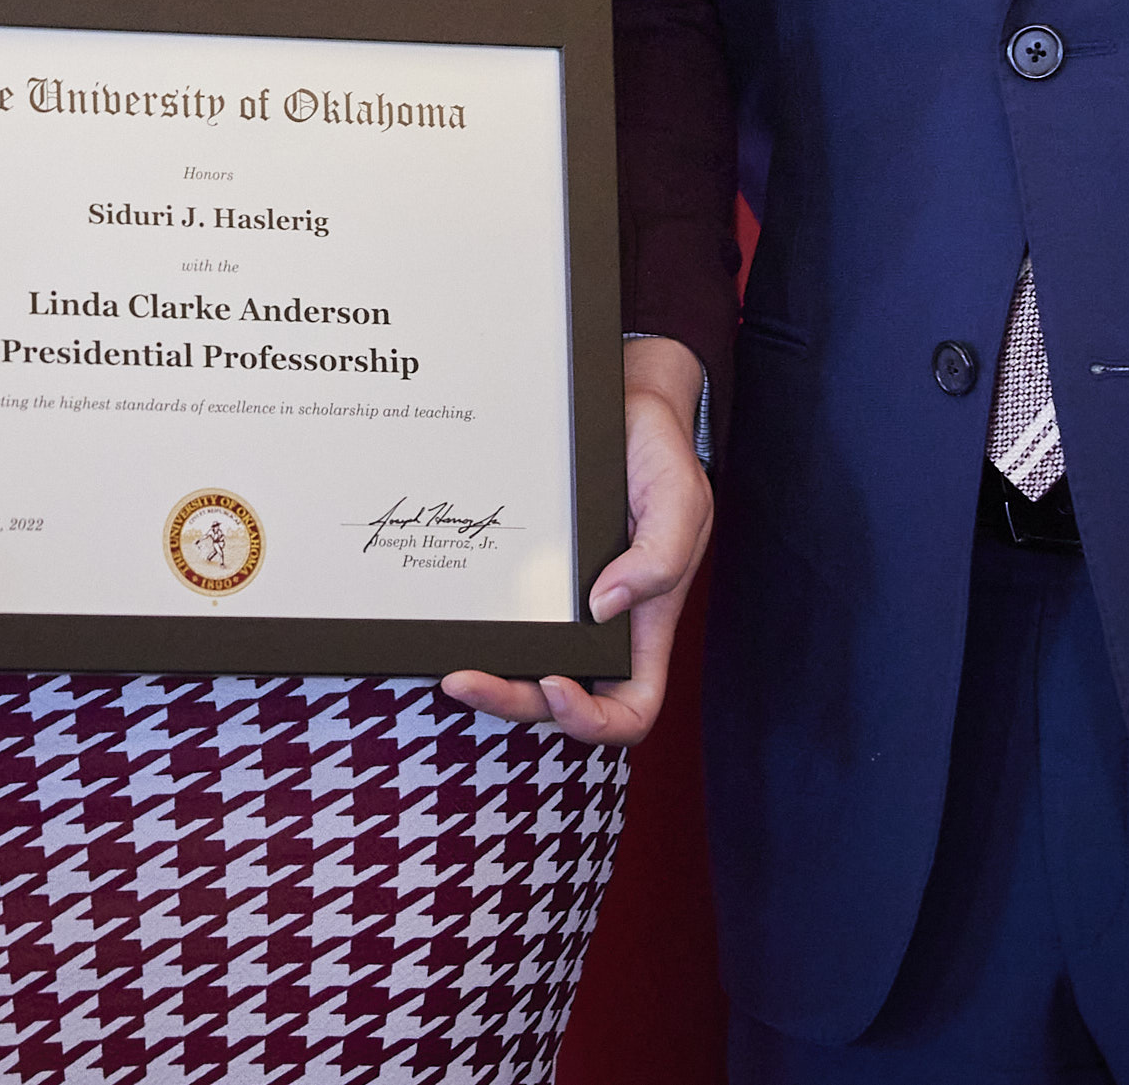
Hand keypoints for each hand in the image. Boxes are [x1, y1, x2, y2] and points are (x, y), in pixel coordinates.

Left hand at [442, 336, 711, 745]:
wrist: (626, 405)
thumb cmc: (660, 456)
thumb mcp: (680, 498)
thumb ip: (659, 556)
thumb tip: (605, 605)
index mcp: (646, 626)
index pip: (630, 711)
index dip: (594, 722)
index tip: (556, 683)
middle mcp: (602, 626)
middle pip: (558, 702)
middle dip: (511, 702)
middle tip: (461, 679)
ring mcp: (563, 604)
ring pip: (524, 670)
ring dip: (487, 680)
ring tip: (447, 665)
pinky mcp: (532, 575)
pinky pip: (505, 619)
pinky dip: (478, 632)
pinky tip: (448, 619)